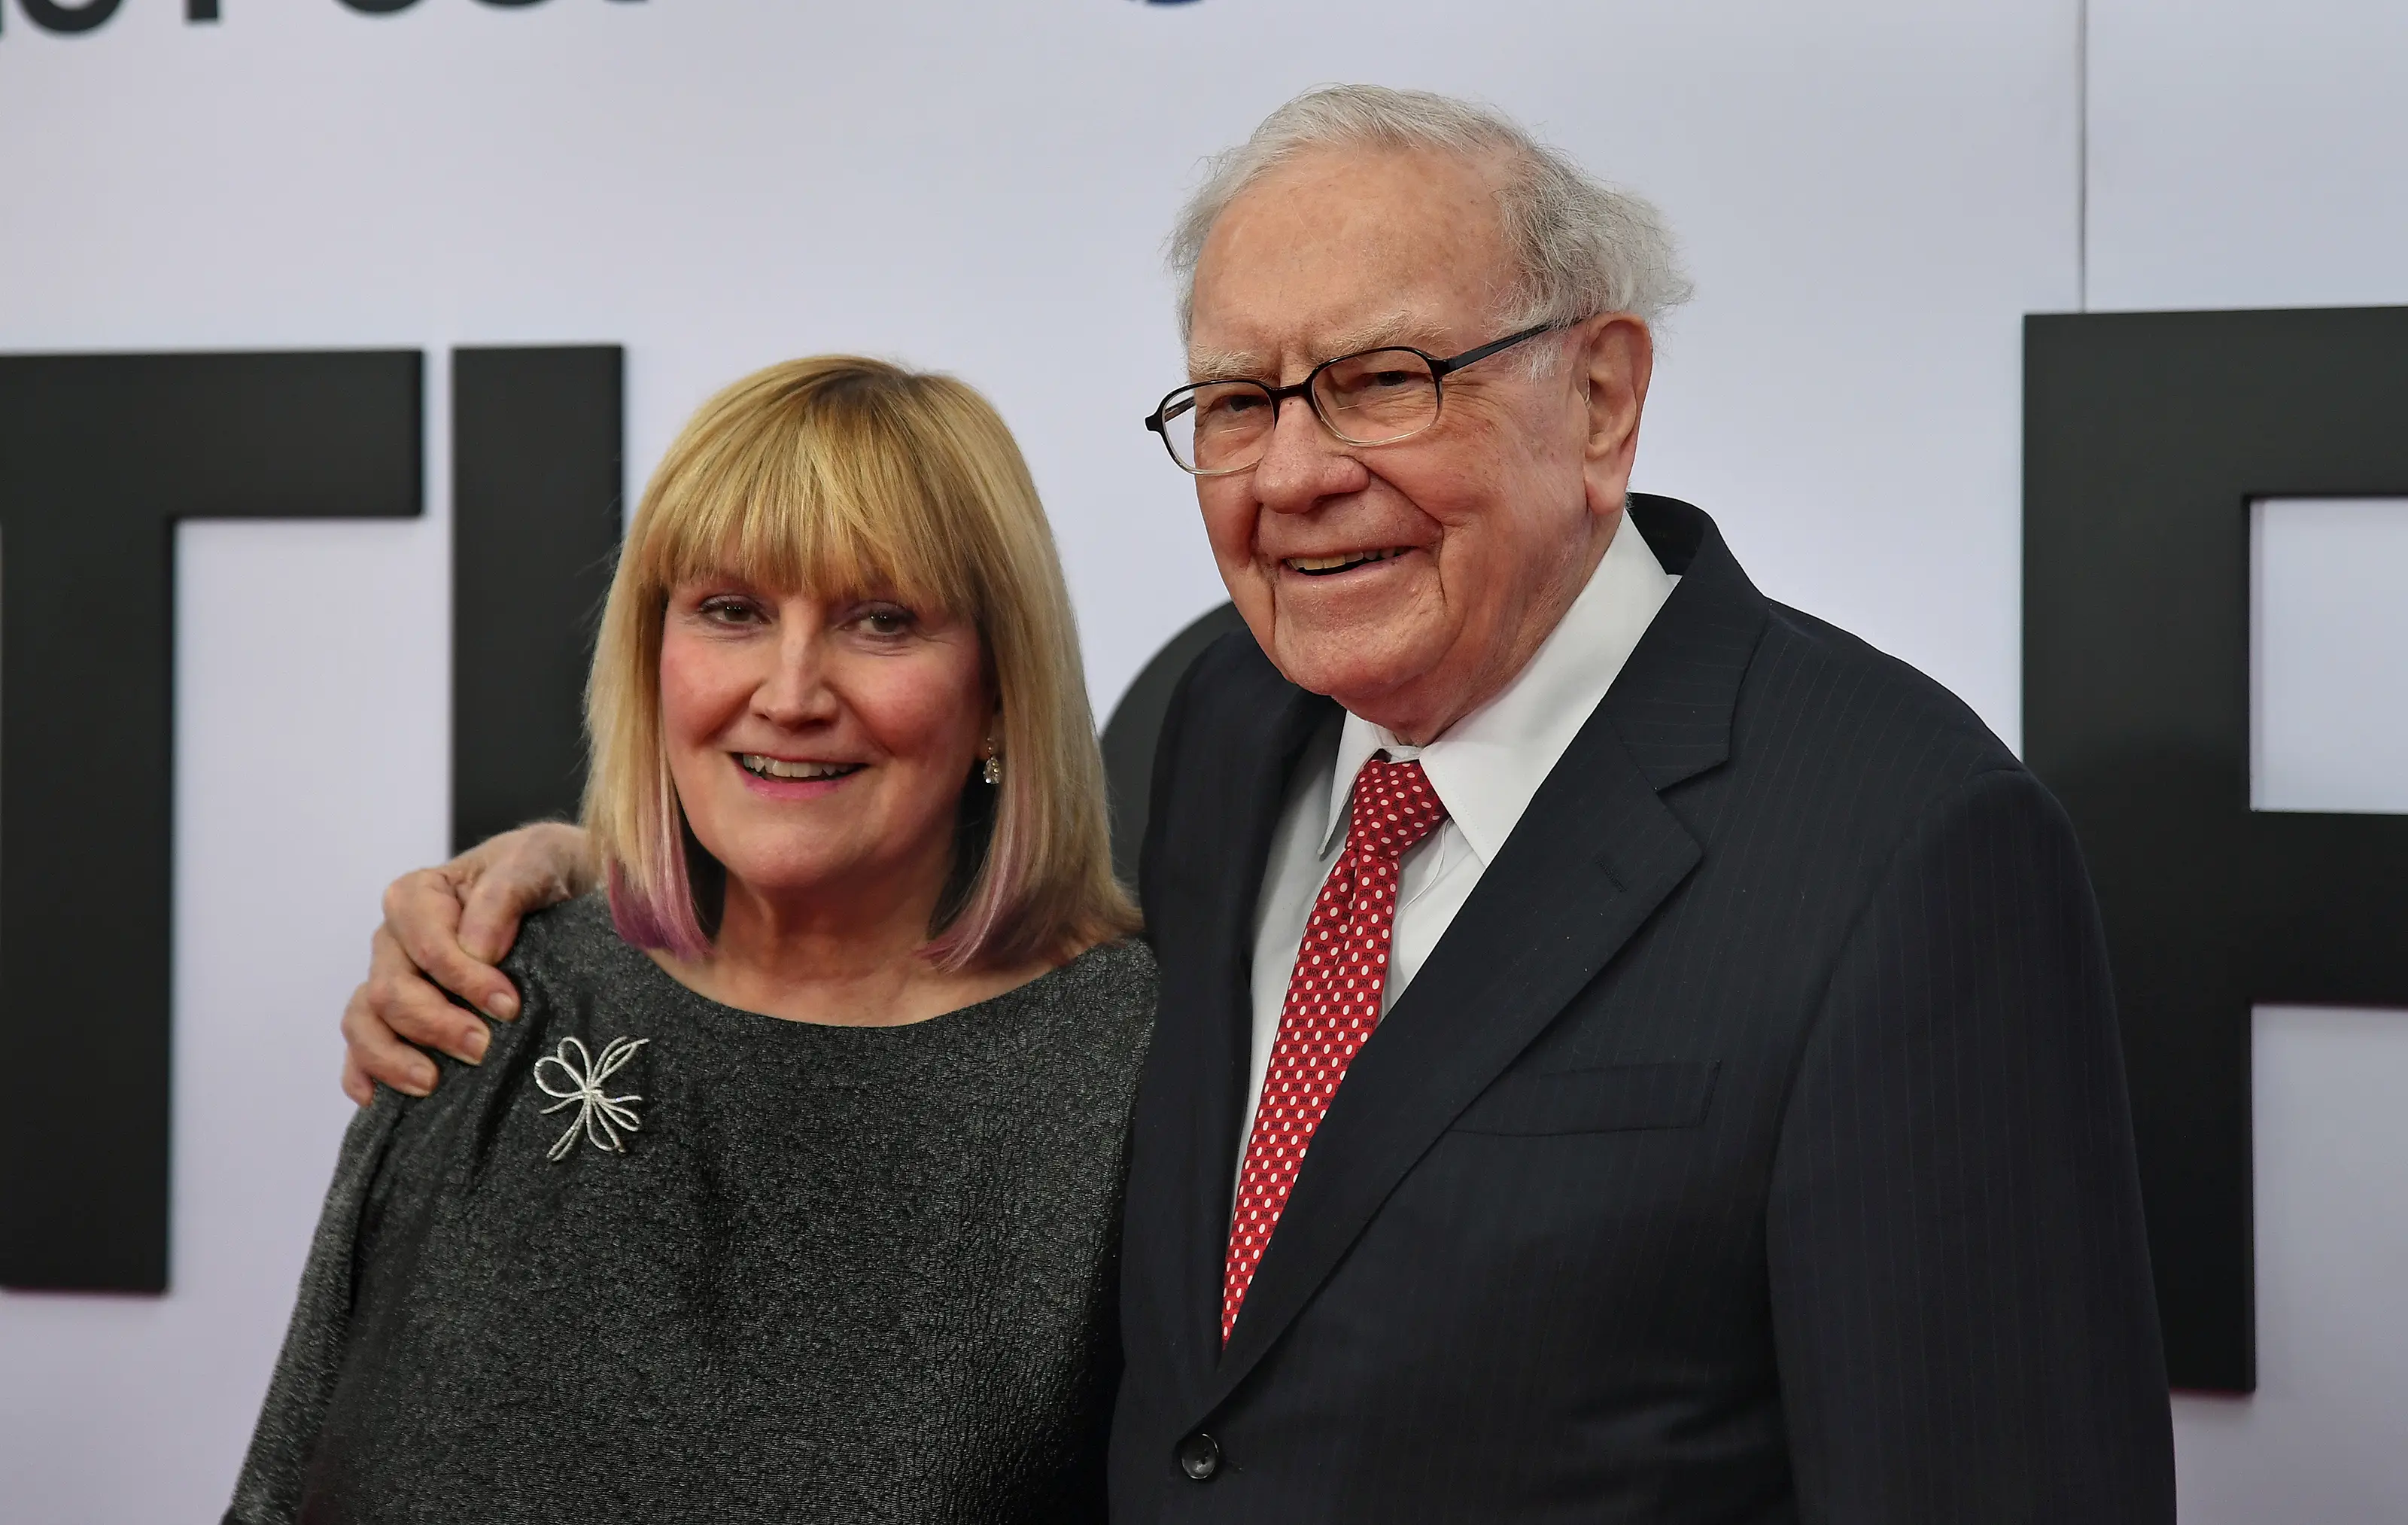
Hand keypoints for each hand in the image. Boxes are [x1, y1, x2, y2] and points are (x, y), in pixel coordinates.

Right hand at [339, 821, 595, 1102]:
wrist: (566, 892)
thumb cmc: (548, 872)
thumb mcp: (538, 860)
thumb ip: (505, 892)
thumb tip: (476, 948)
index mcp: (420, 895)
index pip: (424, 944)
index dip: (461, 978)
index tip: (508, 1004)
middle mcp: (395, 939)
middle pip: (389, 990)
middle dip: (436, 1024)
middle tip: (484, 1048)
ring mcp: (391, 979)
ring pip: (365, 1021)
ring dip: (395, 1057)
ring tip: (434, 1083)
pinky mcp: (397, 1017)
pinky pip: (359, 1047)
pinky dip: (363, 1072)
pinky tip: (376, 1099)